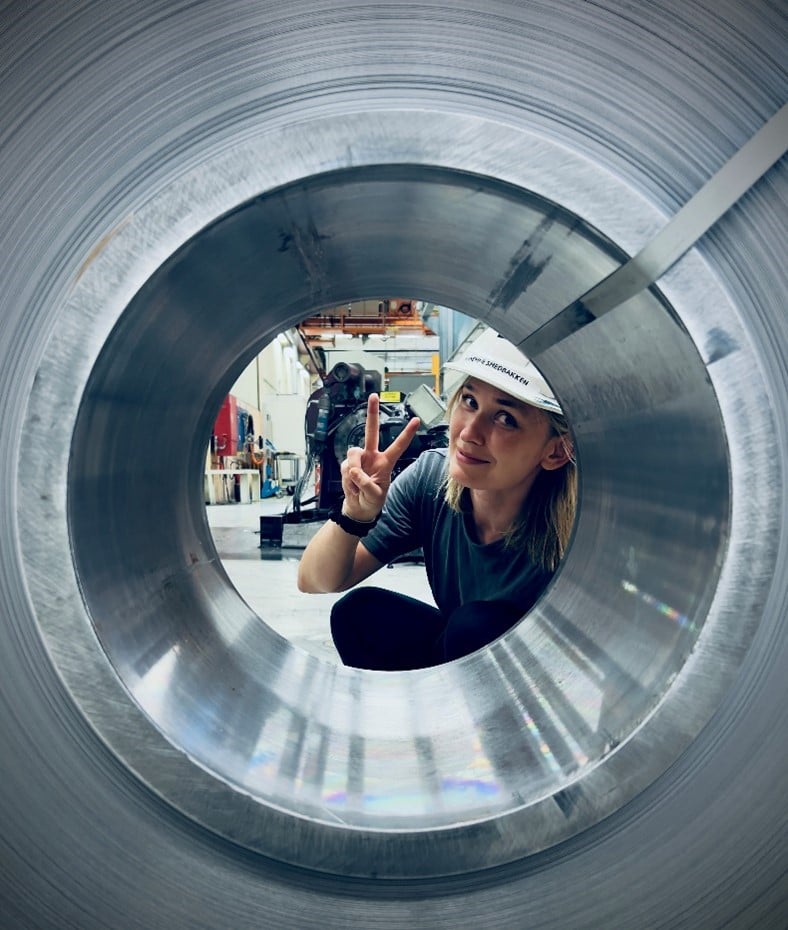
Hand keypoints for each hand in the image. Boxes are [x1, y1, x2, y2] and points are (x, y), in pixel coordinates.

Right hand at [340, 394, 420, 520]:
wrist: (358, 508)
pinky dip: (347, 479)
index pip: (398, 445)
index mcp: (386, 462)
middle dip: (372, 413)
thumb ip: (366, 483)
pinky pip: (345, 467)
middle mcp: (372, 456)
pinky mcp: (348, 465)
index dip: (406, 433)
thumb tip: (354, 471)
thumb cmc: (372, 501)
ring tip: (357, 484)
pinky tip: (352, 486)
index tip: (416, 420)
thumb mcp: (374, 495)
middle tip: (373, 396)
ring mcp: (359, 460)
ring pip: (353, 453)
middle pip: (372, 431)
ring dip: (353, 469)